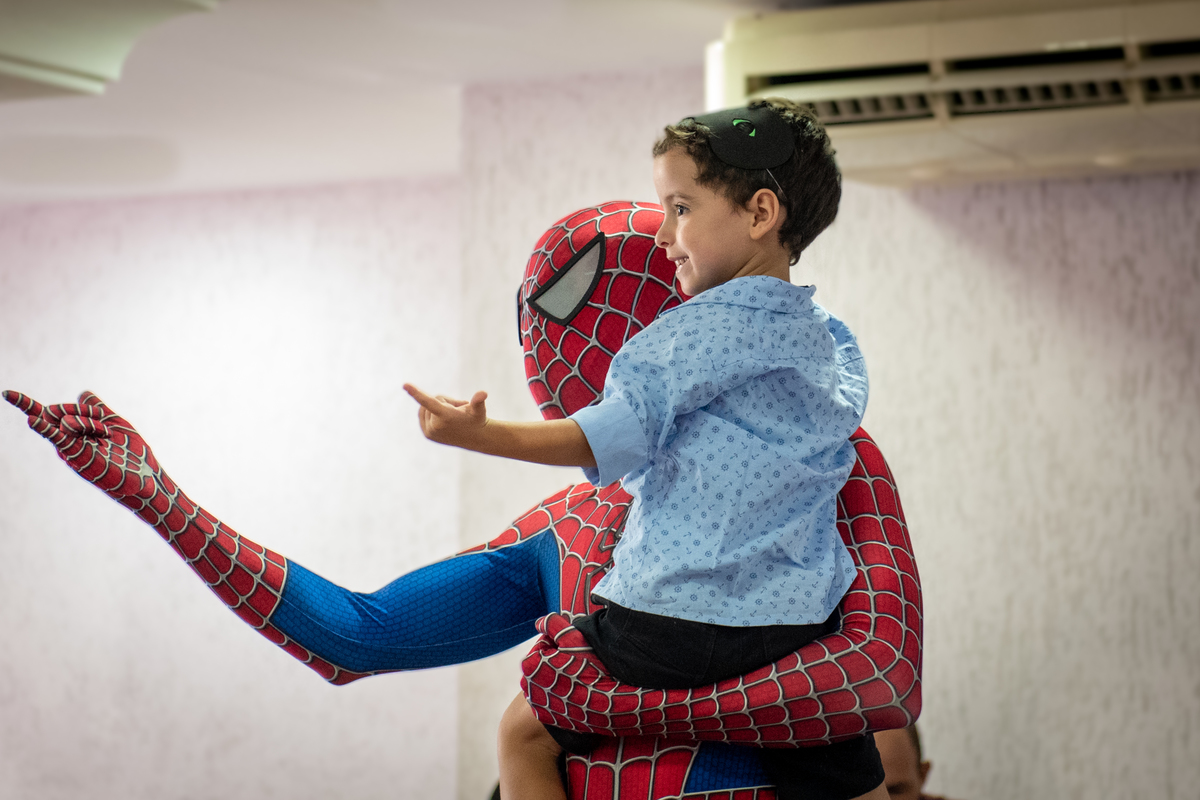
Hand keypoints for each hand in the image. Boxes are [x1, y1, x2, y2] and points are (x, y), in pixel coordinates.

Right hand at [4, 390, 161, 500]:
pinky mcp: (77, 456)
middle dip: (86, 412)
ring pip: (67, 420)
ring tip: (107, 437)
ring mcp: (70, 448)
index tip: (12, 395)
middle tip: (107, 431)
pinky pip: (58, 438)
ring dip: (92, 424)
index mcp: (76, 434)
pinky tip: (32, 420)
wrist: (145, 476)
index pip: (62, 410)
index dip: (55, 404)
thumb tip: (83, 394)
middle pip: (62, 411)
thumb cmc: (131, 452)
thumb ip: (97, 408)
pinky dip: (45, 429)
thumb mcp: (114, 422)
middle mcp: (67, 442)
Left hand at [402, 383, 489, 448]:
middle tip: (458, 410)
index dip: (416, 392)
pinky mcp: (427, 435)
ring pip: (426, 407)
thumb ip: (478, 400)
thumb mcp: (479, 409)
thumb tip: (483, 393)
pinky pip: (423, 414)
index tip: (405, 384)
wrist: (475, 438)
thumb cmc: (477, 419)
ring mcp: (429, 432)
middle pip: (432, 399)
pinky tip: (442, 419)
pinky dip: (430, 412)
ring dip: (438, 407)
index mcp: (445, 417)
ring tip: (452, 416)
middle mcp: (434, 426)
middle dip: (444, 401)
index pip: (428, 402)